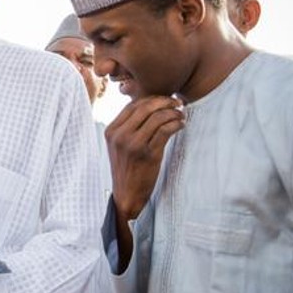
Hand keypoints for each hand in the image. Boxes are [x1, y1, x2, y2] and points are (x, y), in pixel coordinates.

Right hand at [105, 96, 183, 271]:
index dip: (151, 99)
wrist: (127, 194)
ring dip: (173, 112)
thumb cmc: (127, 169)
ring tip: (181, 115)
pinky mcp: (148, 154)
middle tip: (177, 102)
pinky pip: (165, 130)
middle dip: (165, 101)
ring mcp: (133, 144)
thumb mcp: (120, 146)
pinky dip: (176, 124)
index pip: (132, 105)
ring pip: (157, 117)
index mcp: (111, 131)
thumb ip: (128, 127)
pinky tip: (181, 125)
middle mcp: (120, 135)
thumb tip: (149, 106)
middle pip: (145, 107)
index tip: (165, 99)